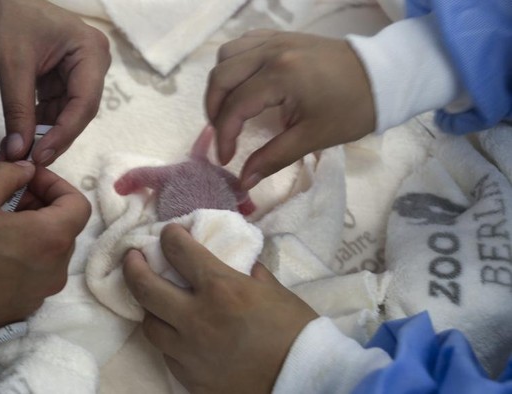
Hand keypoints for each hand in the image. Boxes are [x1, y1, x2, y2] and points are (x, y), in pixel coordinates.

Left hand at [0, 0, 110, 164]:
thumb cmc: (7, 20)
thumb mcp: (12, 65)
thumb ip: (17, 110)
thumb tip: (18, 152)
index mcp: (90, 52)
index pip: (84, 103)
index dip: (64, 133)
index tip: (41, 155)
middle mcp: (93, 63)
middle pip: (79, 112)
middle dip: (54, 137)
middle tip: (30, 161)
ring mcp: (80, 73)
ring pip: (67, 115)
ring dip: (45, 135)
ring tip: (21, 154)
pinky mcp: (64, 80)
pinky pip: (56, 109)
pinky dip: (38, 124)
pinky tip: (22, 139)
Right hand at [0, 161, 90, 345]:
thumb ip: (8, 174)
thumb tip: (27, 171)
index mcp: (51, 240)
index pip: (78, 205)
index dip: (56, 185)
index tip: (29, 180)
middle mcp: (55, 271)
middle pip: (65, 230)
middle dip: (43, 207)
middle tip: (9, 197)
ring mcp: (40, 295)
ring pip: (50, 254)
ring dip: (33, 233)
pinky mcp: (22, 311)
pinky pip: (34, 277)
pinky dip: (23, 258)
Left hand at [122, 224, 317, 393]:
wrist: (304, 380)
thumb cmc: (295, 331)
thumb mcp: (275, 290)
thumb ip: (249, 273)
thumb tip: (239, 265)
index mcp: (220, 288)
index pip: (178, 251)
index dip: (170, 236)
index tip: (169, 233)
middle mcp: (196, 318)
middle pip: (145, 286)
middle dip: (133, 265)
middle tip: (132, 257)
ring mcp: (188, 351)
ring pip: (149, 324)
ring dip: (149, 307)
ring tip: (153, 299)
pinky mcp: (189, 378)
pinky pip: (167, 354)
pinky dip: (169, 340)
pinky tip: (177, 334)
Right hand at [206, 30, 374, 189]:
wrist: (383, 76)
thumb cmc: (351, 110)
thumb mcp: (312, 138)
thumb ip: (273, 157)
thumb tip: (243, 181)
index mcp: (281, 76)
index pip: (235, 106)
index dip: (224, 136)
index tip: (226, 159)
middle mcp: (271, 52)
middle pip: (221, 77)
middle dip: (214, 110)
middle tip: (223, 136)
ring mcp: (275, 40)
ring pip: (227, 56)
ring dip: (221, 84)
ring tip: (229, 109)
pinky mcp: (282, 36)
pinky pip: (244, 43)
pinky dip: (235, 63)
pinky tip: (243, 83)